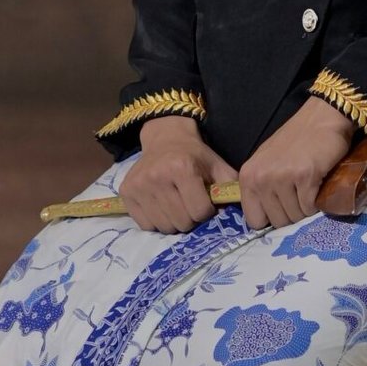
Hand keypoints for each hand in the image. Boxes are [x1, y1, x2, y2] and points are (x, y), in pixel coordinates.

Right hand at [120, 116, 237, 232]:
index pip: (200, 212)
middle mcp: (158, 176)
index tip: (204, 201)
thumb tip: (239, 211)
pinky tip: (160, 205)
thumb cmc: (195, 156)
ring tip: (176, 205)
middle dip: (190, 218)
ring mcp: (139, 186)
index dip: (206, 210)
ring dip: (173, 221)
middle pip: (182, 222)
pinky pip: (145, 225)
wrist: (166, 139)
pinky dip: (156, 221)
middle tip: (190, 204)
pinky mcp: (126, 193)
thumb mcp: (217, 165)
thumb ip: (230, 187)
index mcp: (182, 168)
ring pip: (163, 226)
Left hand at [236, 97, 355, 230]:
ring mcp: (282, 177)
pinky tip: (318, 184)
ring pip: (296, 216)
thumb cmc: (296, 140)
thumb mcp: (267, 162)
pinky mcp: (305, 177)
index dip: (270, 218)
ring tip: (310, 187)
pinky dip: (318, 201)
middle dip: (292, 213)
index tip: (282, 208)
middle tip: (300, 194)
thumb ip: (262, 187)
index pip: (254, 220)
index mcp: (247, 176)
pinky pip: (311, 207)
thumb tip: (269, 220)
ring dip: (306, 207)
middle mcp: (261, 178)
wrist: (322, 117)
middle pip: (278, 221)